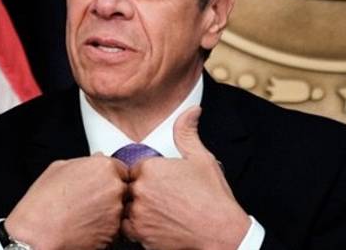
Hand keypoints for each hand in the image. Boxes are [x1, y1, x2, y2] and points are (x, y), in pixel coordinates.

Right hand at [5, 155, 128, 249]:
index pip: (121, 169)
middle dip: (110, 195)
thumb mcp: (58, 168)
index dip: (110, 177)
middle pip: (123, 189)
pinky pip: (114, 229)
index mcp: (104, 167)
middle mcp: (114, 188)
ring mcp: (116, 212)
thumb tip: (95, 159)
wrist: (37, 233)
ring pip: (119, 210)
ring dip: (108, 213)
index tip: (100, 184)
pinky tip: (85, 227)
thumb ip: (84, 162)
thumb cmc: (44, 202)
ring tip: (84, 215)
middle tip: (90, 201)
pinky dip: (104, 229)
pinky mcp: (114, 233)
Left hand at [121, 107, 249, 248]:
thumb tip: (191, 111)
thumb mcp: (201, 158)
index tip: (161, 185)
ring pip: (124, 208)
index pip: (133, 169)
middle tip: (162, 201)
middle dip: (140, 193)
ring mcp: (138, 213)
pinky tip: (154, 226)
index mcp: (150, 168)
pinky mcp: (139, 234)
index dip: (146, 178)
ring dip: (135, 210)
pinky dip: (136, 228)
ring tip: (158, 214)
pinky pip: (125, 229)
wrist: (221, 233)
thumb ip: (187, 132)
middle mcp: (140, 189)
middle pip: (127, 188)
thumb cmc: (213, 198)